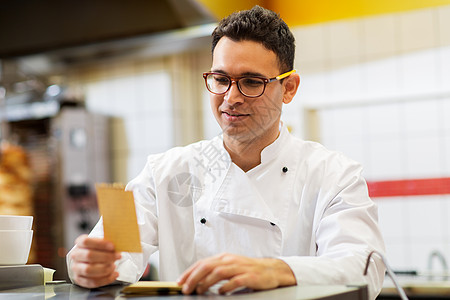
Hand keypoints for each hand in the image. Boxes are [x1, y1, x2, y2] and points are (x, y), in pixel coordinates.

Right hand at [69, 234, 121, 287]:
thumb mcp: (101, 243)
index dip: (100, 244)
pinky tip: (114, 274)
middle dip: (106, 257)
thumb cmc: (97, 250)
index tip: (112, 246)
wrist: (88, 260)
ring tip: (114, 266)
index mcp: (80, 243)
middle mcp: (75, 255)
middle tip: (118, 256)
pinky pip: (92, 282)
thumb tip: (119, 244)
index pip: (86, 241)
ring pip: (89, 270)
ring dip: (105, 269)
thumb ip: (107, 243)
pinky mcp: (79, 279)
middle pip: (89, 255)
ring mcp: (76, 268)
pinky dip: (105, 279)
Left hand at [176, 253, 295, 294]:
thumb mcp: (230, 267)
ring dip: (206, 282)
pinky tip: (220, 292)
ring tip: (199, 290)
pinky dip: (225, 287)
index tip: (180, 281)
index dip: (189, 272)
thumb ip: (216, 271)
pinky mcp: (249, 276)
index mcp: (224, 257)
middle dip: (193, 277)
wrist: (271, 270)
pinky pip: (234, 281)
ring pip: (218, 272)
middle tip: (186, 288)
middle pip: (207, 266)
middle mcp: (230, 260)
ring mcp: (240, 267)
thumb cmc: (249, 270)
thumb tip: (197, 281)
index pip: (202, 262)